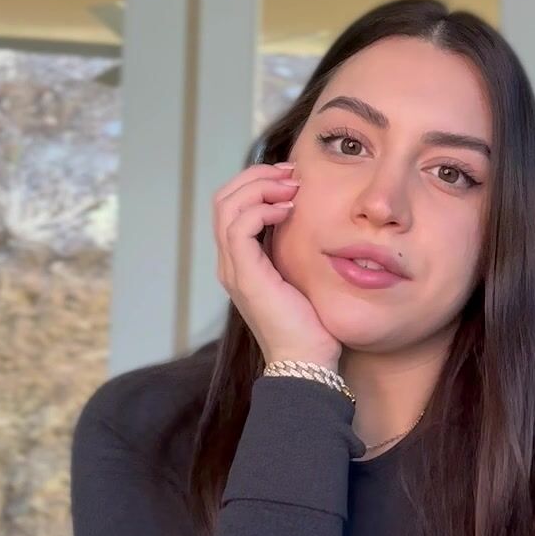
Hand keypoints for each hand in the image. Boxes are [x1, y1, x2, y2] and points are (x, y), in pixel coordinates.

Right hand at [213, 162, 340, 366]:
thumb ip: (296, 249)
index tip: (292, 176)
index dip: (257, 182)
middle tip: (291, 173)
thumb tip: (311, 217)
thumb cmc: (312, 324)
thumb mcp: (303, 275)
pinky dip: (260, 209)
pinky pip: (238, 227)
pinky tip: (288, 210)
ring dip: (259, 187)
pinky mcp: (244, 276)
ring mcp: (234, 269)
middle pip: (223, 199)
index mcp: (241, 261)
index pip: (231, 205)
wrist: (307, 362)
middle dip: (256, 176)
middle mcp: (230, 262)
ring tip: (290, 187)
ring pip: (226, 207)